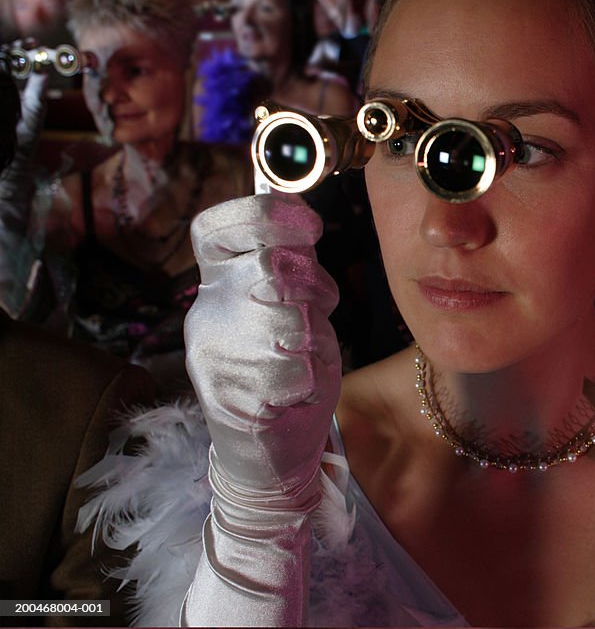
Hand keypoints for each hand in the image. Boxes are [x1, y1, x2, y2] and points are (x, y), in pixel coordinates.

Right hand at [185, 194, 340, 497]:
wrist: (267, 452)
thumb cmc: (286, 368)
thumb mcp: (292, 305)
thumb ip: (292, 266)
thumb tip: (300, 215)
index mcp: (215, 286)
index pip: (215, 229)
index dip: (263, 214)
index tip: (310, 225)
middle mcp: (206, 316)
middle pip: (268, 267)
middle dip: (310, 283)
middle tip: (317, 305)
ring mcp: (215, 357)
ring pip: (288, 320)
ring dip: (314, 335)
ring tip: (305, 353)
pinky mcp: (234, 398)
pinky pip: (295, 370)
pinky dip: (311, 377)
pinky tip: (299, 389)